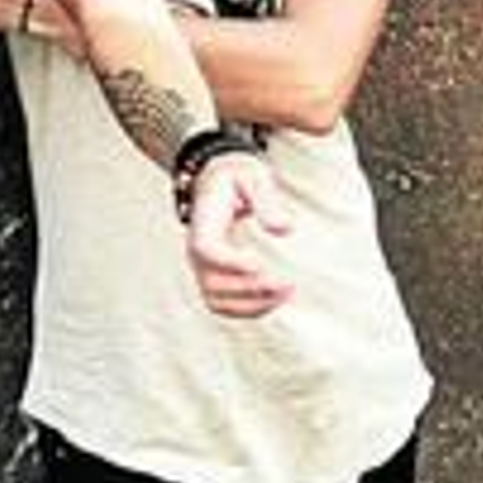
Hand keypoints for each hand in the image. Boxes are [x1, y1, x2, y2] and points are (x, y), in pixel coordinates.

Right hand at [186, 153, 294, 317]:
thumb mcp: (252, 174)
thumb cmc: (235, 176)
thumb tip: (283, 229)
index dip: (231, 262)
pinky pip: (225, 304)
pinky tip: (276, 299)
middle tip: (285, 283)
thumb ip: (266, 199)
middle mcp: (197, 250)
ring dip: (251, 305)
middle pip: (212, 282)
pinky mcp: (215, 276)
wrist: (217, 180)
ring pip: (217, 301)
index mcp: (203, 223)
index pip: (206, 249)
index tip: (260, 263)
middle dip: (250, 288)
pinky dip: (249, 308)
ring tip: (285, 293)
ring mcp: (203, 267)